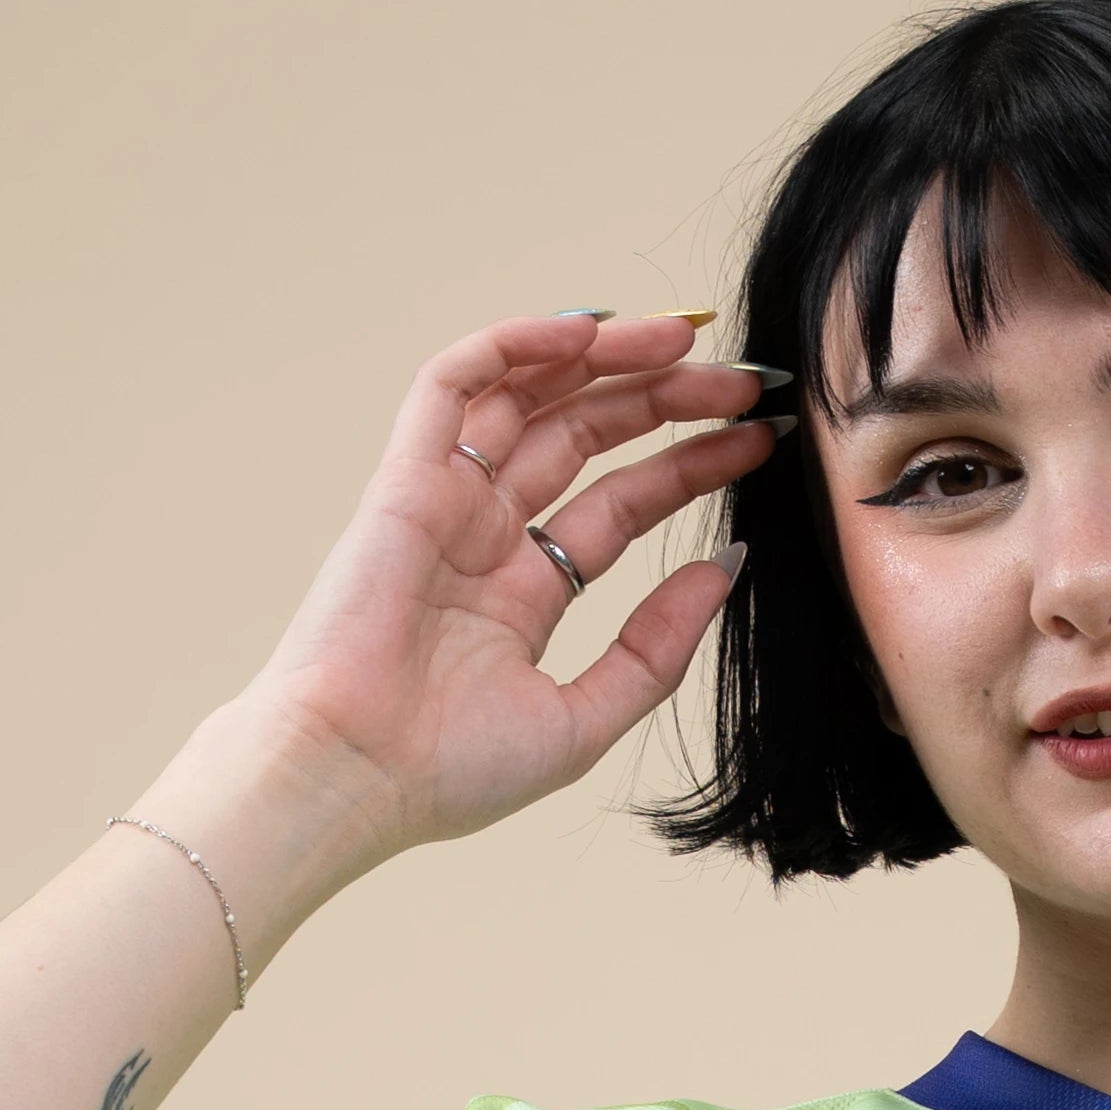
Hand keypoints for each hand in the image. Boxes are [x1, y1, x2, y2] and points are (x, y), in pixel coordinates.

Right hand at [233, 307, 776, 883]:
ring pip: (531, 396)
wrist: (354, 777)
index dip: (688, 465)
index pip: (620, 504)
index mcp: (523, 593)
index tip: (756, 439)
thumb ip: (655, 649)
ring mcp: (443, 502)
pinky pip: (453, 384)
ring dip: (605, 359)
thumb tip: (727, 566)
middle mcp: (484, 536)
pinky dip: (513, 345)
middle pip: (586, 438)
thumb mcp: (584, 718)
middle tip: (741, 382)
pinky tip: (587, 332)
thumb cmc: (451, 772)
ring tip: (684, 338)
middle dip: (664, 401)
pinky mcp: (402, 480)